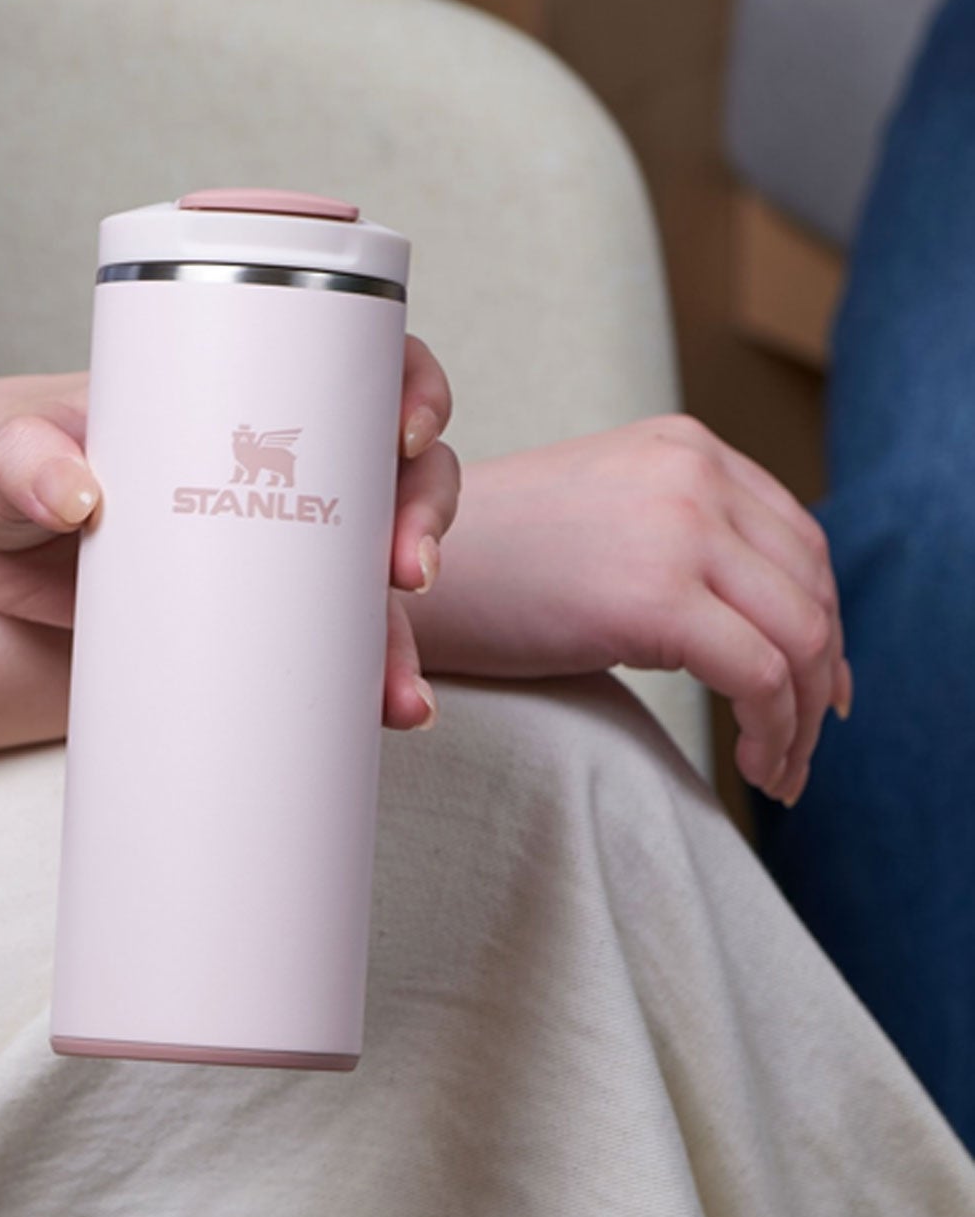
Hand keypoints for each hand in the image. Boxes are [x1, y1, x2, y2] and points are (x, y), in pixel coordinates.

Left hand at [0, 337, 460, 731]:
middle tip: (406, 570)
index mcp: (229, 383)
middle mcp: (261, 459)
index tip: (405, 432)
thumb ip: (20, 458)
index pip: (351, 361)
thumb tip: (77, 496)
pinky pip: (312, 644)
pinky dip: (351, 681)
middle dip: (424, 516)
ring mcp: (253, 541)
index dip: (408, 386)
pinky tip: (378, 718)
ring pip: (365, 571)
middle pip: (388, 470)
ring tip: (397, 692)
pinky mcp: (228, 614)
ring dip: (400, 628)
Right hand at [413, 414, 849, 803]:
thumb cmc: (485, 565)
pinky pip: (762, 677)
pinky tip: (751, 765)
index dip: (821, 623)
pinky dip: (775, 734)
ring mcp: (680, 528)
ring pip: (802, 638)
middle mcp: (694, 472)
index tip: (817, 688)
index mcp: (683, 446)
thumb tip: (759, 620)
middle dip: (823, 677)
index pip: (798, 539)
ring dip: (803, 718)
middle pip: (812, 587)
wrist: (394, 573)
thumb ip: (677, 539)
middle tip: (803, 743)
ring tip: (778, 769)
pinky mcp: (657, 596)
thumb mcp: (600, 520)